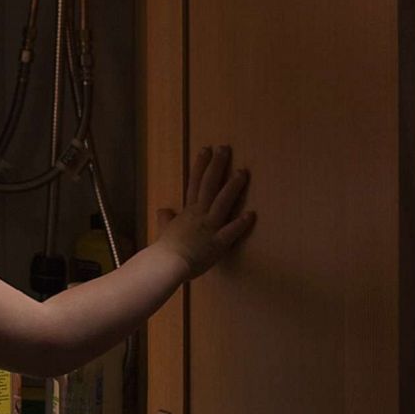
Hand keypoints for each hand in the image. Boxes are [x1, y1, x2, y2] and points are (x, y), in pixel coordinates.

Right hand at [155, 145, 255, 278]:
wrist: (166, 264)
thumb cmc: (165, 249)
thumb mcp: (164, 230)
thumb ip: (166, 219)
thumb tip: (163, 210)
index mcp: (188, 212)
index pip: (194, 183)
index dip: (201, 165)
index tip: (207, 149)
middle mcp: (199, 215)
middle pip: (209, 185)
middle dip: (217, 166)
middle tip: (225, 148)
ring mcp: (209, 227)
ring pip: (221, 202)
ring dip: (232, 187)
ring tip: (243, 172)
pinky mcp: (217, 243)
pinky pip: (230, 232)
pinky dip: (240, 223)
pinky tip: (252, 214)